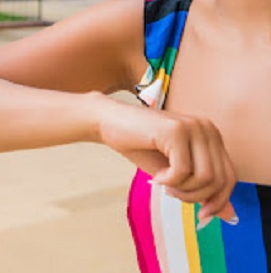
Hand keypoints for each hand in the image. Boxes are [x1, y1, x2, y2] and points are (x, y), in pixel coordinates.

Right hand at [97, 96, 236, 222]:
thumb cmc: (140, 146)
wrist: (109, 122)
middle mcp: (207, 128)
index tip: (201, 214)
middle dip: (197, 197)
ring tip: (164, 185)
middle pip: (220, 179)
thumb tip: (228, 216)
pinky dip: (169, 181)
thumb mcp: (175, 172)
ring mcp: (192, 127)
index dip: (218, 201)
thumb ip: (201, 188)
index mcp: (211, 136)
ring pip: (205, 177)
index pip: (229, 176)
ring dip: (183, 190)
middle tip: (173, 195)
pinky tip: (156, 176)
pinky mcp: (176, 130)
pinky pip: (183, 170)